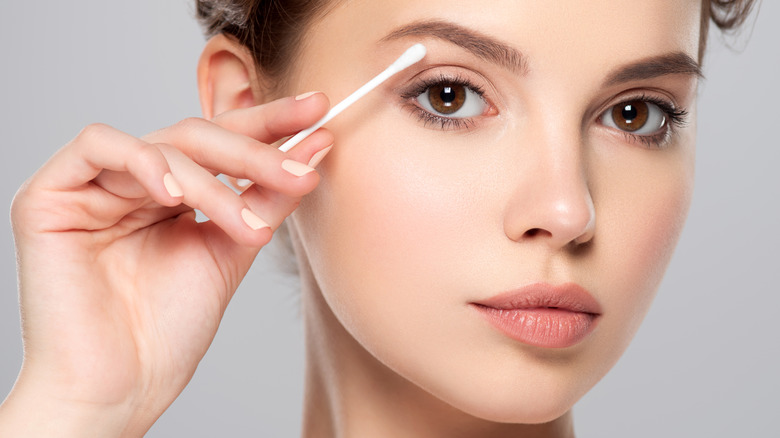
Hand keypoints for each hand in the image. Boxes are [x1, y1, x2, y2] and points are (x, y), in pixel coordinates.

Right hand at [0, 93, 332, 435]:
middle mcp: (134, 184)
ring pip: (164, 146)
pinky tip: (175, 195)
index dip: (270, 125)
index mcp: (172, 194)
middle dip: (256, 146)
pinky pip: (98, 146)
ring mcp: (92, 186)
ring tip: (246, 225)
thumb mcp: (233, 249)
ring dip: (215, 181)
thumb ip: (268, 197)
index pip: (223, 143)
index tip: (320, 112)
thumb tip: (316, 146)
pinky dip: (145, 162)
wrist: (120, 388)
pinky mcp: (50, 194)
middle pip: (199, 136)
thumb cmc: (168, 330)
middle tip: (302, 164)